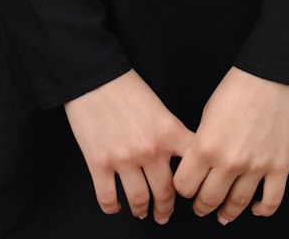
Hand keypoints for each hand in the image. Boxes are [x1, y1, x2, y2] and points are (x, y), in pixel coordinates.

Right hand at [64, 69, 194, 223]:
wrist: (95, 75)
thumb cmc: (126, 87)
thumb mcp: (159, 107)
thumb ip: (170, 133)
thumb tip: (176, 158)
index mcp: (169, 132)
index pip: (191, 169)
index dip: (193, 186)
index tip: (190, 194)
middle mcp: (149, 149)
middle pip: (165, 193)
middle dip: (165, 209)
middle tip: (164, 213)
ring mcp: (123, 159)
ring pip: (139, 201)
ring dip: (142, 210)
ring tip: (142, 211)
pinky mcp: (98, 163)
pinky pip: (108, 198)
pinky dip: (113, 208)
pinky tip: (116, 206)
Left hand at [173, 68, 288, 223]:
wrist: (272, 75)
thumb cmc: (238, 88)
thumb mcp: (207, 113)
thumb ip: (202, 143)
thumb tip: (200, 167)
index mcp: (206, 146)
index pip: (184, 185)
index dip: (183, 188)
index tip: (187, 187)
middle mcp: (229, 161)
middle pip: (208, 200)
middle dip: (201, 206)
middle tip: (201, 206)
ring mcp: (256, 167)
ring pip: (237, 205)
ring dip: (227, 213)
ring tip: (224, 213)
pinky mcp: (279, 167)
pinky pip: (271, 202)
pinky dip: (262, 211)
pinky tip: (255, 209)